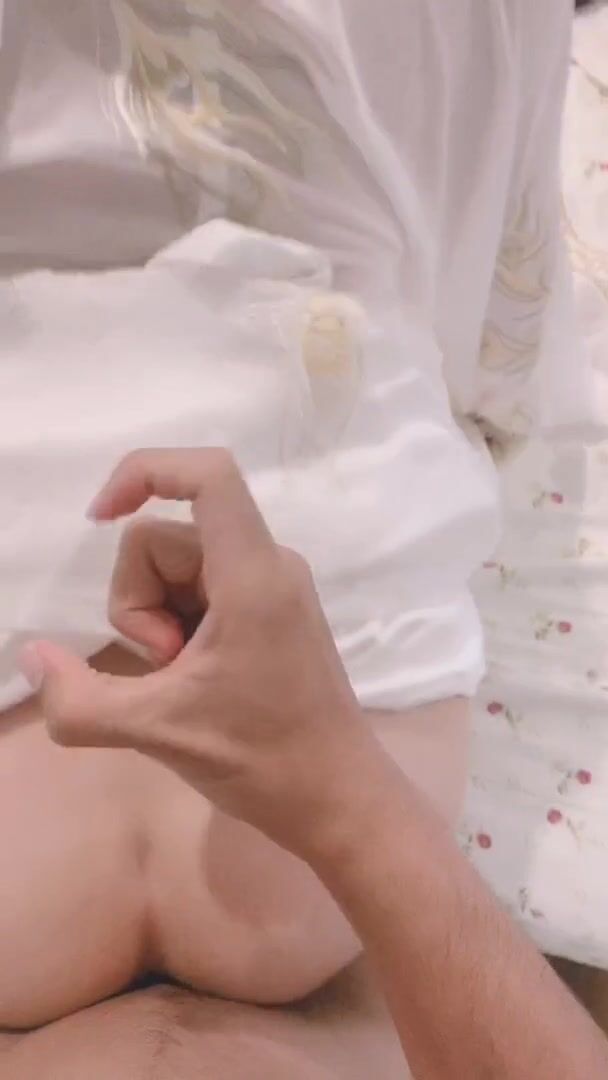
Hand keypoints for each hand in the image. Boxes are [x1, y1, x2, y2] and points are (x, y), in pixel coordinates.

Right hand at [20, 449, 384, 858]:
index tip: (98, 515)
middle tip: (167, 668)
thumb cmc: (262, 761)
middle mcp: (268, 563)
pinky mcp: (271, 609)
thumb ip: (81, 700)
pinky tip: (194, 677)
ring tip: (183, 679)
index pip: (209, 474)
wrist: (338, 799)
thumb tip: (32, 656)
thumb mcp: (157, 731)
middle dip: (139, 602)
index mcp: (253, 574)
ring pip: (177, 567)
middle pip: (166, 536)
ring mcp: (273, 584)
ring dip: (157, 619)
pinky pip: (201, 589)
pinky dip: (179, 625)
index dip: (145, 471)